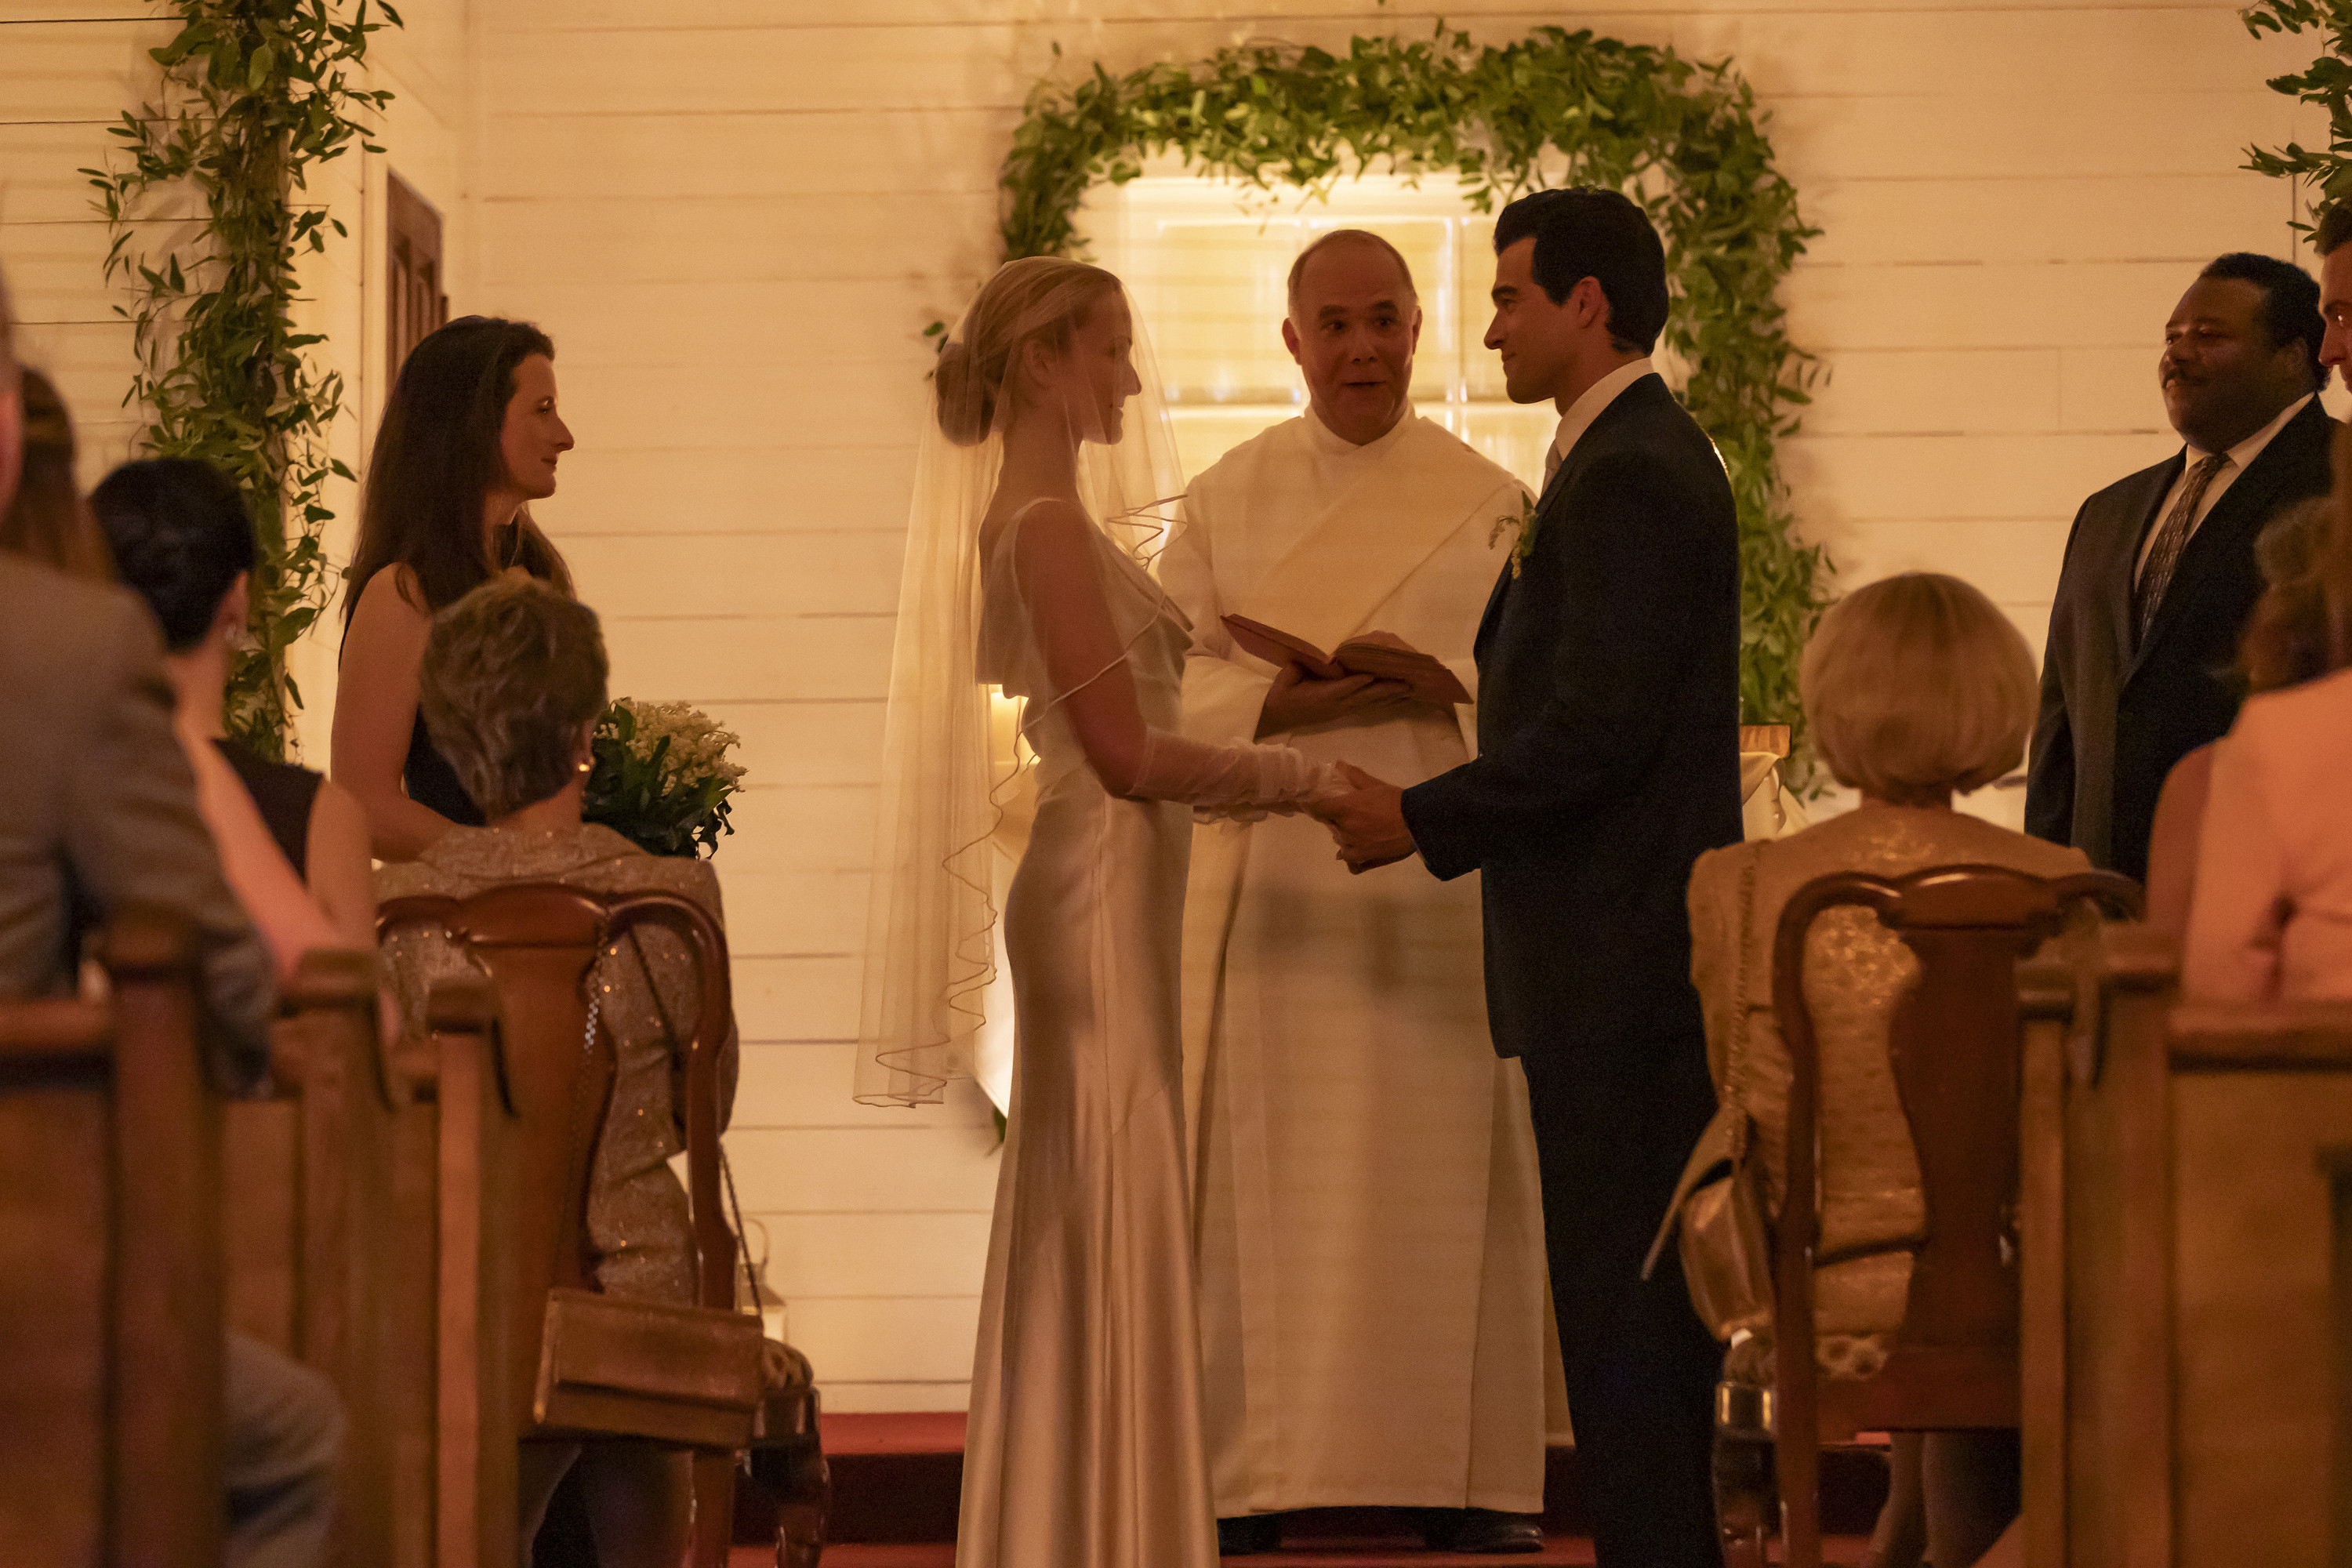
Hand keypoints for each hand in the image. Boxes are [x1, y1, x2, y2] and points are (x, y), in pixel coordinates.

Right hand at [1257, 661, 1415, 735]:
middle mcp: (1336, 705)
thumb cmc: (1282, 692)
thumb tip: (1321, 658)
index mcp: (1322, 695)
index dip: (1358, 681)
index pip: (1343, 687)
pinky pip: (1366, 707)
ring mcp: (1341, 710)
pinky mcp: (1343, 712)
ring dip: (1389, 698)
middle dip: (1386, 690)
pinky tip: (1395, 699)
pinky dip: (1382, 702)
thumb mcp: (1288, 676)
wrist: (1277, 715)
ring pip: (1369, 704)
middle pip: (1364, 697)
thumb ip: (1302, 666)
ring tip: (1409, 691)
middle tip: (1407, 683)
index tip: (1374, 674)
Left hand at [1315, 761, 1417, 871]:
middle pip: (1330, 826)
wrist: (1418, 823)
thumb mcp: (1375, 785)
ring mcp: (1354, 848)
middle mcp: (1345, 830)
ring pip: (1340, 844)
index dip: (1318, 806)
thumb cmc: (1396, 801)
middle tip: (1351, 814)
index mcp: (1345, 809)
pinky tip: (1358, 853)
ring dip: (1345, 837)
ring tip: (1359, 832)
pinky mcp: (1366, 860)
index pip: (1318, 808)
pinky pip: (1351, 864)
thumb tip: (1338, 764)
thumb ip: (1354, 775)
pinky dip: (1352, 860)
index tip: (1323, 804)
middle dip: (1336, 820)